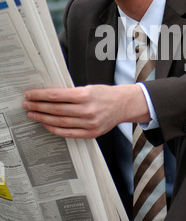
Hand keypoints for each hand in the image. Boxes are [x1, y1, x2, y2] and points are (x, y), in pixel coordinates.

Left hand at [22, 84, 149, 138]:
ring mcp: (88, 123)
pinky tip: (46, 124)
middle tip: (27, 105)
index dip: (40, 95)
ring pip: (59, 121)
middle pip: (55, 109)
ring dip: (43, 118)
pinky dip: (54, 129)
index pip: (56, 95)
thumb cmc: (104, 94)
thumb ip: (71, 93)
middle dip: (38, 107)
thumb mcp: (88, 88)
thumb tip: (48, 96)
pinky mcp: (91, 133)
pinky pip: (67, 133)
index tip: (29, 95)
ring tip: (33, 114)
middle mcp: (86, 110)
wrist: (123, 105)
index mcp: (85, 95)